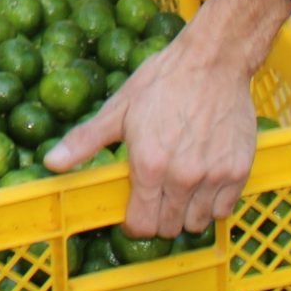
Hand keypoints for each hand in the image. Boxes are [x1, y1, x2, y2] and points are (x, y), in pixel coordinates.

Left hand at [43, 0, 290, 236]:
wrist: (213, 61)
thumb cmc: (162, 82)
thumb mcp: (117, 109)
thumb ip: (85, 142)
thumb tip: (50, 163)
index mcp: (149, 165)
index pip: (141, 225)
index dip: (134, 223)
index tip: (134, 211)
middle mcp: (183, 177)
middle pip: (168, 229)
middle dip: (158, 218)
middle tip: (156, 196)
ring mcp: (214, 176)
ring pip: (197, 223)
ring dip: (186, 213)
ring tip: (179, 189)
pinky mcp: (240, 171)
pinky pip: (224, 209)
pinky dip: (213, 203)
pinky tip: (203, 182)